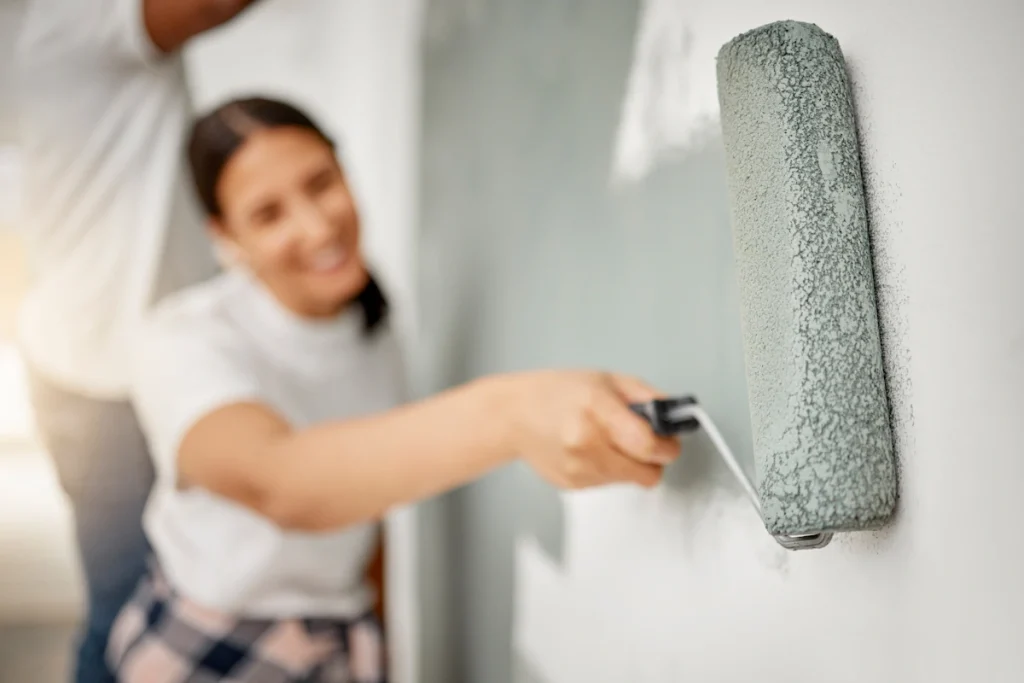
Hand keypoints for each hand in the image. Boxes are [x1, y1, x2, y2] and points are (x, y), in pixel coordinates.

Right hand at [503, 370, 680, 488]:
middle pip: (646, 473)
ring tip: (606, 439)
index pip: (650, 446)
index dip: (668, 446)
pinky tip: (589, 450)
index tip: (669, 442)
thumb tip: (676, 415)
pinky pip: (610, 484)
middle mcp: (586, 444)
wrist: (514, 415)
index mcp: (597, 411)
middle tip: (641, 441)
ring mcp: (578, 469)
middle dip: (652, 459)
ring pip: (630, 481)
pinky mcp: (573, 486)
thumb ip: (647, 397)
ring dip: (628, 464)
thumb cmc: (558, 393)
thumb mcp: (607, 380)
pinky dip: (608, 469)